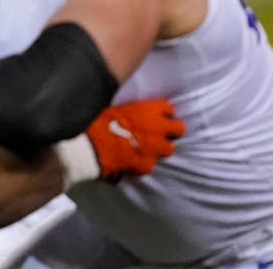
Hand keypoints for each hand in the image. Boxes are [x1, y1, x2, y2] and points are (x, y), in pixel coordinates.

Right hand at [54, 99, 182, 187]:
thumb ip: (134, 112)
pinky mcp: (148, 165)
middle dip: (171, 131)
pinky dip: (143, 163)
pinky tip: (133, 160)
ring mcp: (155, 148)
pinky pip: (150, 164)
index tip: (157, 116)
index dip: (163, 113)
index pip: (169, 108)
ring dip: (160, 149)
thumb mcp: (118, 109)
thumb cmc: (101, 123)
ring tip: (147, 149)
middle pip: (179, 128)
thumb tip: (135, 115)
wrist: (93, 147)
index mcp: (150, 109)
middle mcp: (158, 127)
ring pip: (169, 149)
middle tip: (160, 134)